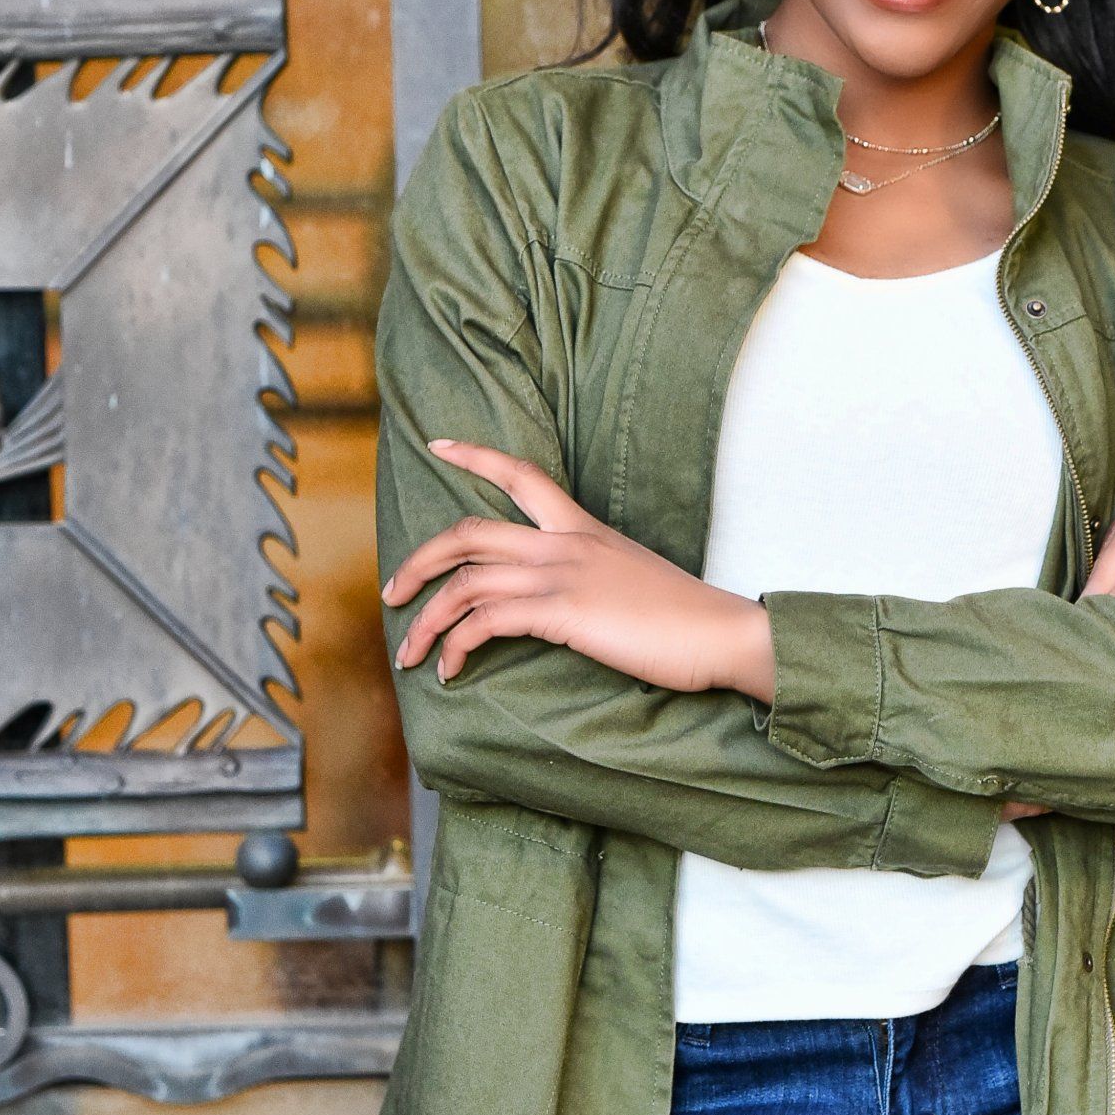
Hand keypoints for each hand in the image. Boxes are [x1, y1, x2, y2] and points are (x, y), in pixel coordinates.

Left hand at [384, 442, 776, 697]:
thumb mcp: (633, 580)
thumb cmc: (686, 620)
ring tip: (410, 653)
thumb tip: (566, 600)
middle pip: (468, 533)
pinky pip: (486, 619)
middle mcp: (565, 544)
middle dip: (418, 561)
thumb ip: (593, 577)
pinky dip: (457, 644)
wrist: (722, 633)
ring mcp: (562, 575)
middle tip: (392, 592)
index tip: (438, 445)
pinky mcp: (563, 612)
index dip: (475, 456)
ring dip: (427, 621)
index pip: (522, 474)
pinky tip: (452, 669)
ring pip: (466, 582)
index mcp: (582, 529)